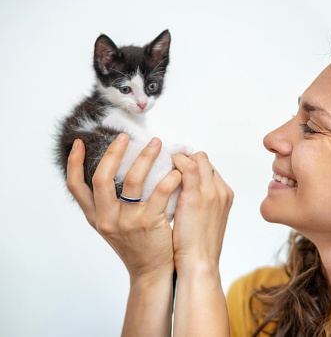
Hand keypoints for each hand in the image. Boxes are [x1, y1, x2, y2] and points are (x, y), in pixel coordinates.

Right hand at [66, 134, 180, 279]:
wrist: (152, 272)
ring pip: (133, 180)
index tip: (78, 142)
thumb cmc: (137, 245)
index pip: (75, 187)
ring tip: (157, 144)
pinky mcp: (149, 223)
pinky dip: (169, 178)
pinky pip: (159, 192)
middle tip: (125, 137)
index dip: (74, 163)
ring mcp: (127, 221)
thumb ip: (110, 204)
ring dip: (145, 158)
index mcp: (96, 217)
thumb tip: (117, 169)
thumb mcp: (114, 226)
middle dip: (112, 153)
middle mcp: (107, 219)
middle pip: (101, 178)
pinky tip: (177, 171)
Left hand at [171, 152, 232, 336]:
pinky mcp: (196, 195)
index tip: (177, 169)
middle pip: (204, 160)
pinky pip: (186, 166)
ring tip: (162, 163)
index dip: (192, 165)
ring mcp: (210, 192)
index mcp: (225, 196)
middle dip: (186, 158)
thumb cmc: (197, 249)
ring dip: (179, 157)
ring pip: (197, 158)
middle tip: (167, 163)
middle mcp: (221, 190)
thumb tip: (183, 194)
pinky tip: (161, 171)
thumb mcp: (204, 221)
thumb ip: (199, 204)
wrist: (199, 265)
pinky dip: (175, 162)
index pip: (209, 169)